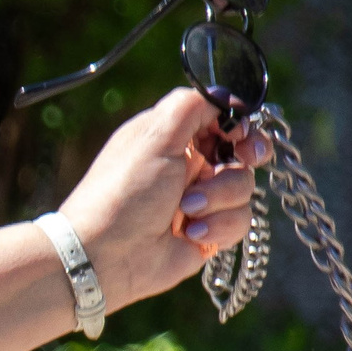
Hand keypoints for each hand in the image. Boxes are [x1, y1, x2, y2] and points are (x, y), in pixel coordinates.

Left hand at [56, 87, 271, 310]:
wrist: (104, 256)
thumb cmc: (122, 193)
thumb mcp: (152, 137)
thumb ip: (189, 107)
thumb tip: (223, 94)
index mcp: (171, 139)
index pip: (220, 119)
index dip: (236, 123)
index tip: (238, 130)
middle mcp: (187, 166)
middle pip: (243, 150)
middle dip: (247, 154)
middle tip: (244, 157)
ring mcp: (200, 200)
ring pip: (244, 186)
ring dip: (219, 196)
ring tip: (186, 209)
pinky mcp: (208, 232)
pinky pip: (239, 220)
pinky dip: (217, 225)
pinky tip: (188, 234)